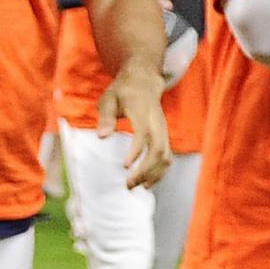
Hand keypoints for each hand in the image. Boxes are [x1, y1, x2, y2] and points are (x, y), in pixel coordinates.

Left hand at [100, 69, 172, 190]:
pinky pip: (167, 157)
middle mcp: (157, 123)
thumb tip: (102, 137)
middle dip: (145, 170)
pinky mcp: (164, 136)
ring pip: (166, 156)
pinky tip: (146, 182)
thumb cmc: (122, 91)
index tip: (125, 167)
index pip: (143, 134)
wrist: (144, 81)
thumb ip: (106, 117)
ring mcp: (163, 130)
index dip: (136, 152)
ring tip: (135, 187)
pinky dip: (159, 172)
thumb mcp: (108, 99)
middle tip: (128, 185)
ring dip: (153, 175)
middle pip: (158, 150)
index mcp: (142, 112)